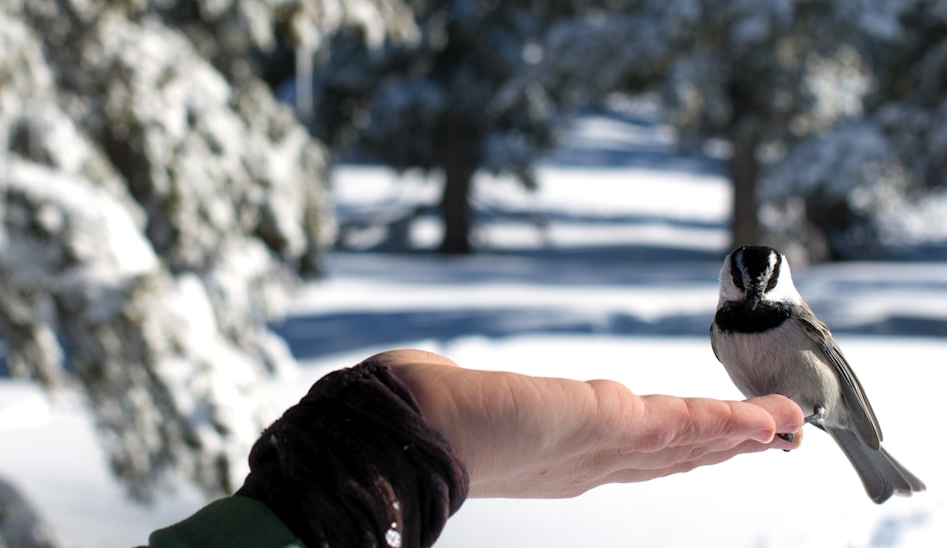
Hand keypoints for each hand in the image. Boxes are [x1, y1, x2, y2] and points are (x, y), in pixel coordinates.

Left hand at [373, 348, 804, 497]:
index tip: (717, 439)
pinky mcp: (602, 424)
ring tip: (786, 426)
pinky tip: (762, 419)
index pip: (633, 456)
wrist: (405, 434)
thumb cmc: (418, 422)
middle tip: (775, 436)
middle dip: (726, 447)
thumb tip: (433, 373)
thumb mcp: (454, 399)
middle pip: (673, 456)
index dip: (680, 450)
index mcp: (559, 459)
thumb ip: (453, 390)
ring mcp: (598, 447)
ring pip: (686, 441)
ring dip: (740, 434)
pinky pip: (677, 425)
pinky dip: (726, 423)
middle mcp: (585, 461)